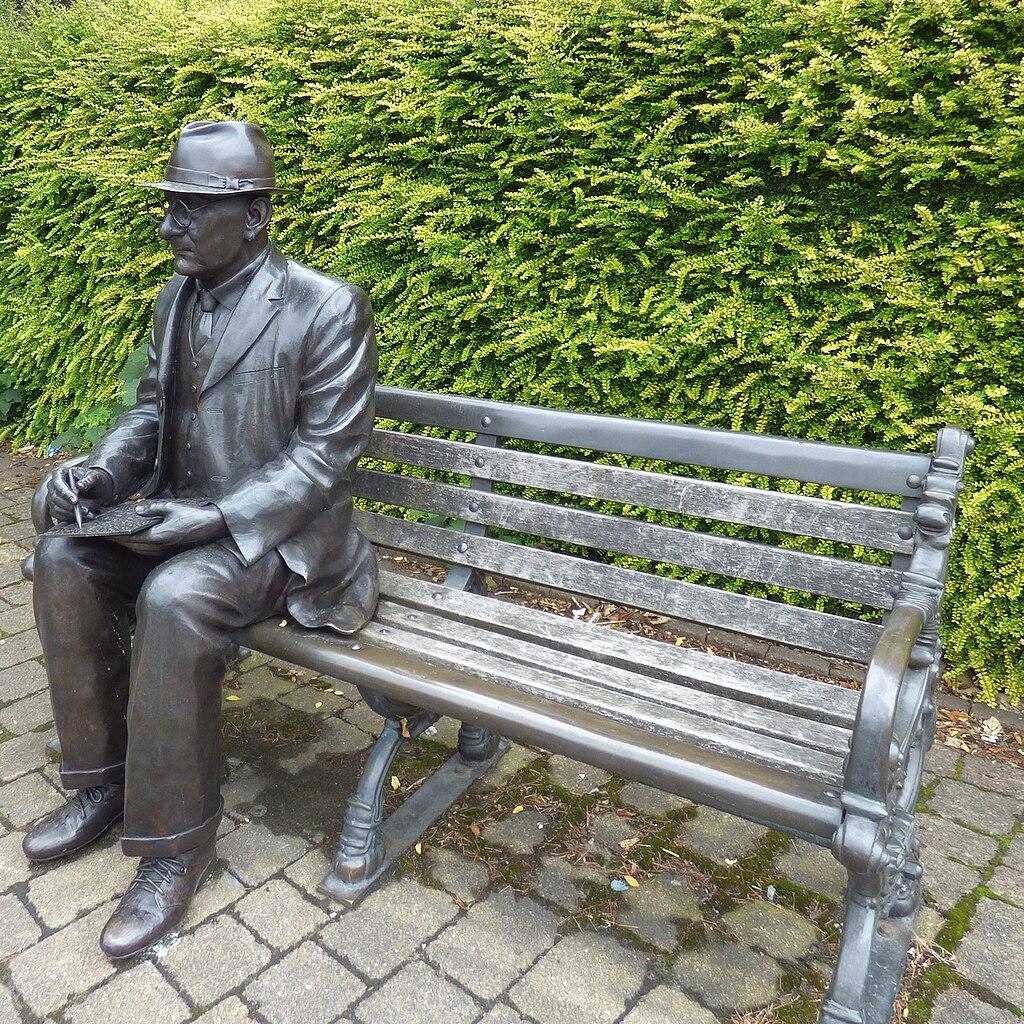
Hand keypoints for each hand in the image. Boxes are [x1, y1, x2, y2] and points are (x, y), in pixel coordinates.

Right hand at [47, 466, 114, 522]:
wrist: (97, 490)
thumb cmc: (95, 480)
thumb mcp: (95, 477)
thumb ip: (89, 480)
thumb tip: (80, 486)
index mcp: (60, 473)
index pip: (58, 483)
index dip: (65, 493)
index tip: (75, 501)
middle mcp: (53, 485)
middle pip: (55, 498)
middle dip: (70, 506)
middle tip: (85, 510)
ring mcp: (53, 497)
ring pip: (56, 508)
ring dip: (71, 514)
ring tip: (87, 513)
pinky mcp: (56, 507)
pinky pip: (58, 516)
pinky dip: (70, 518)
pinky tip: (82, 517)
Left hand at [113, 500, 227, 555]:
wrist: (215, 527)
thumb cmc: (195, 516)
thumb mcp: (172, 507)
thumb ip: (152, 509)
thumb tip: (137, 510)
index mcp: (158, 537)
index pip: (130, 537)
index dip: (115, 535)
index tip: (103, 531)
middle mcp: (159, 547)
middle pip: (132, 546)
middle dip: (118, 540)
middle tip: (105, 534)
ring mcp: (164, 551)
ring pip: (139, 550)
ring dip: (127, 545)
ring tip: (116, 537)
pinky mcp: (169, 550)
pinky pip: (147, 550)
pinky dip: (137, 546)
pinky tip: (134, 540)